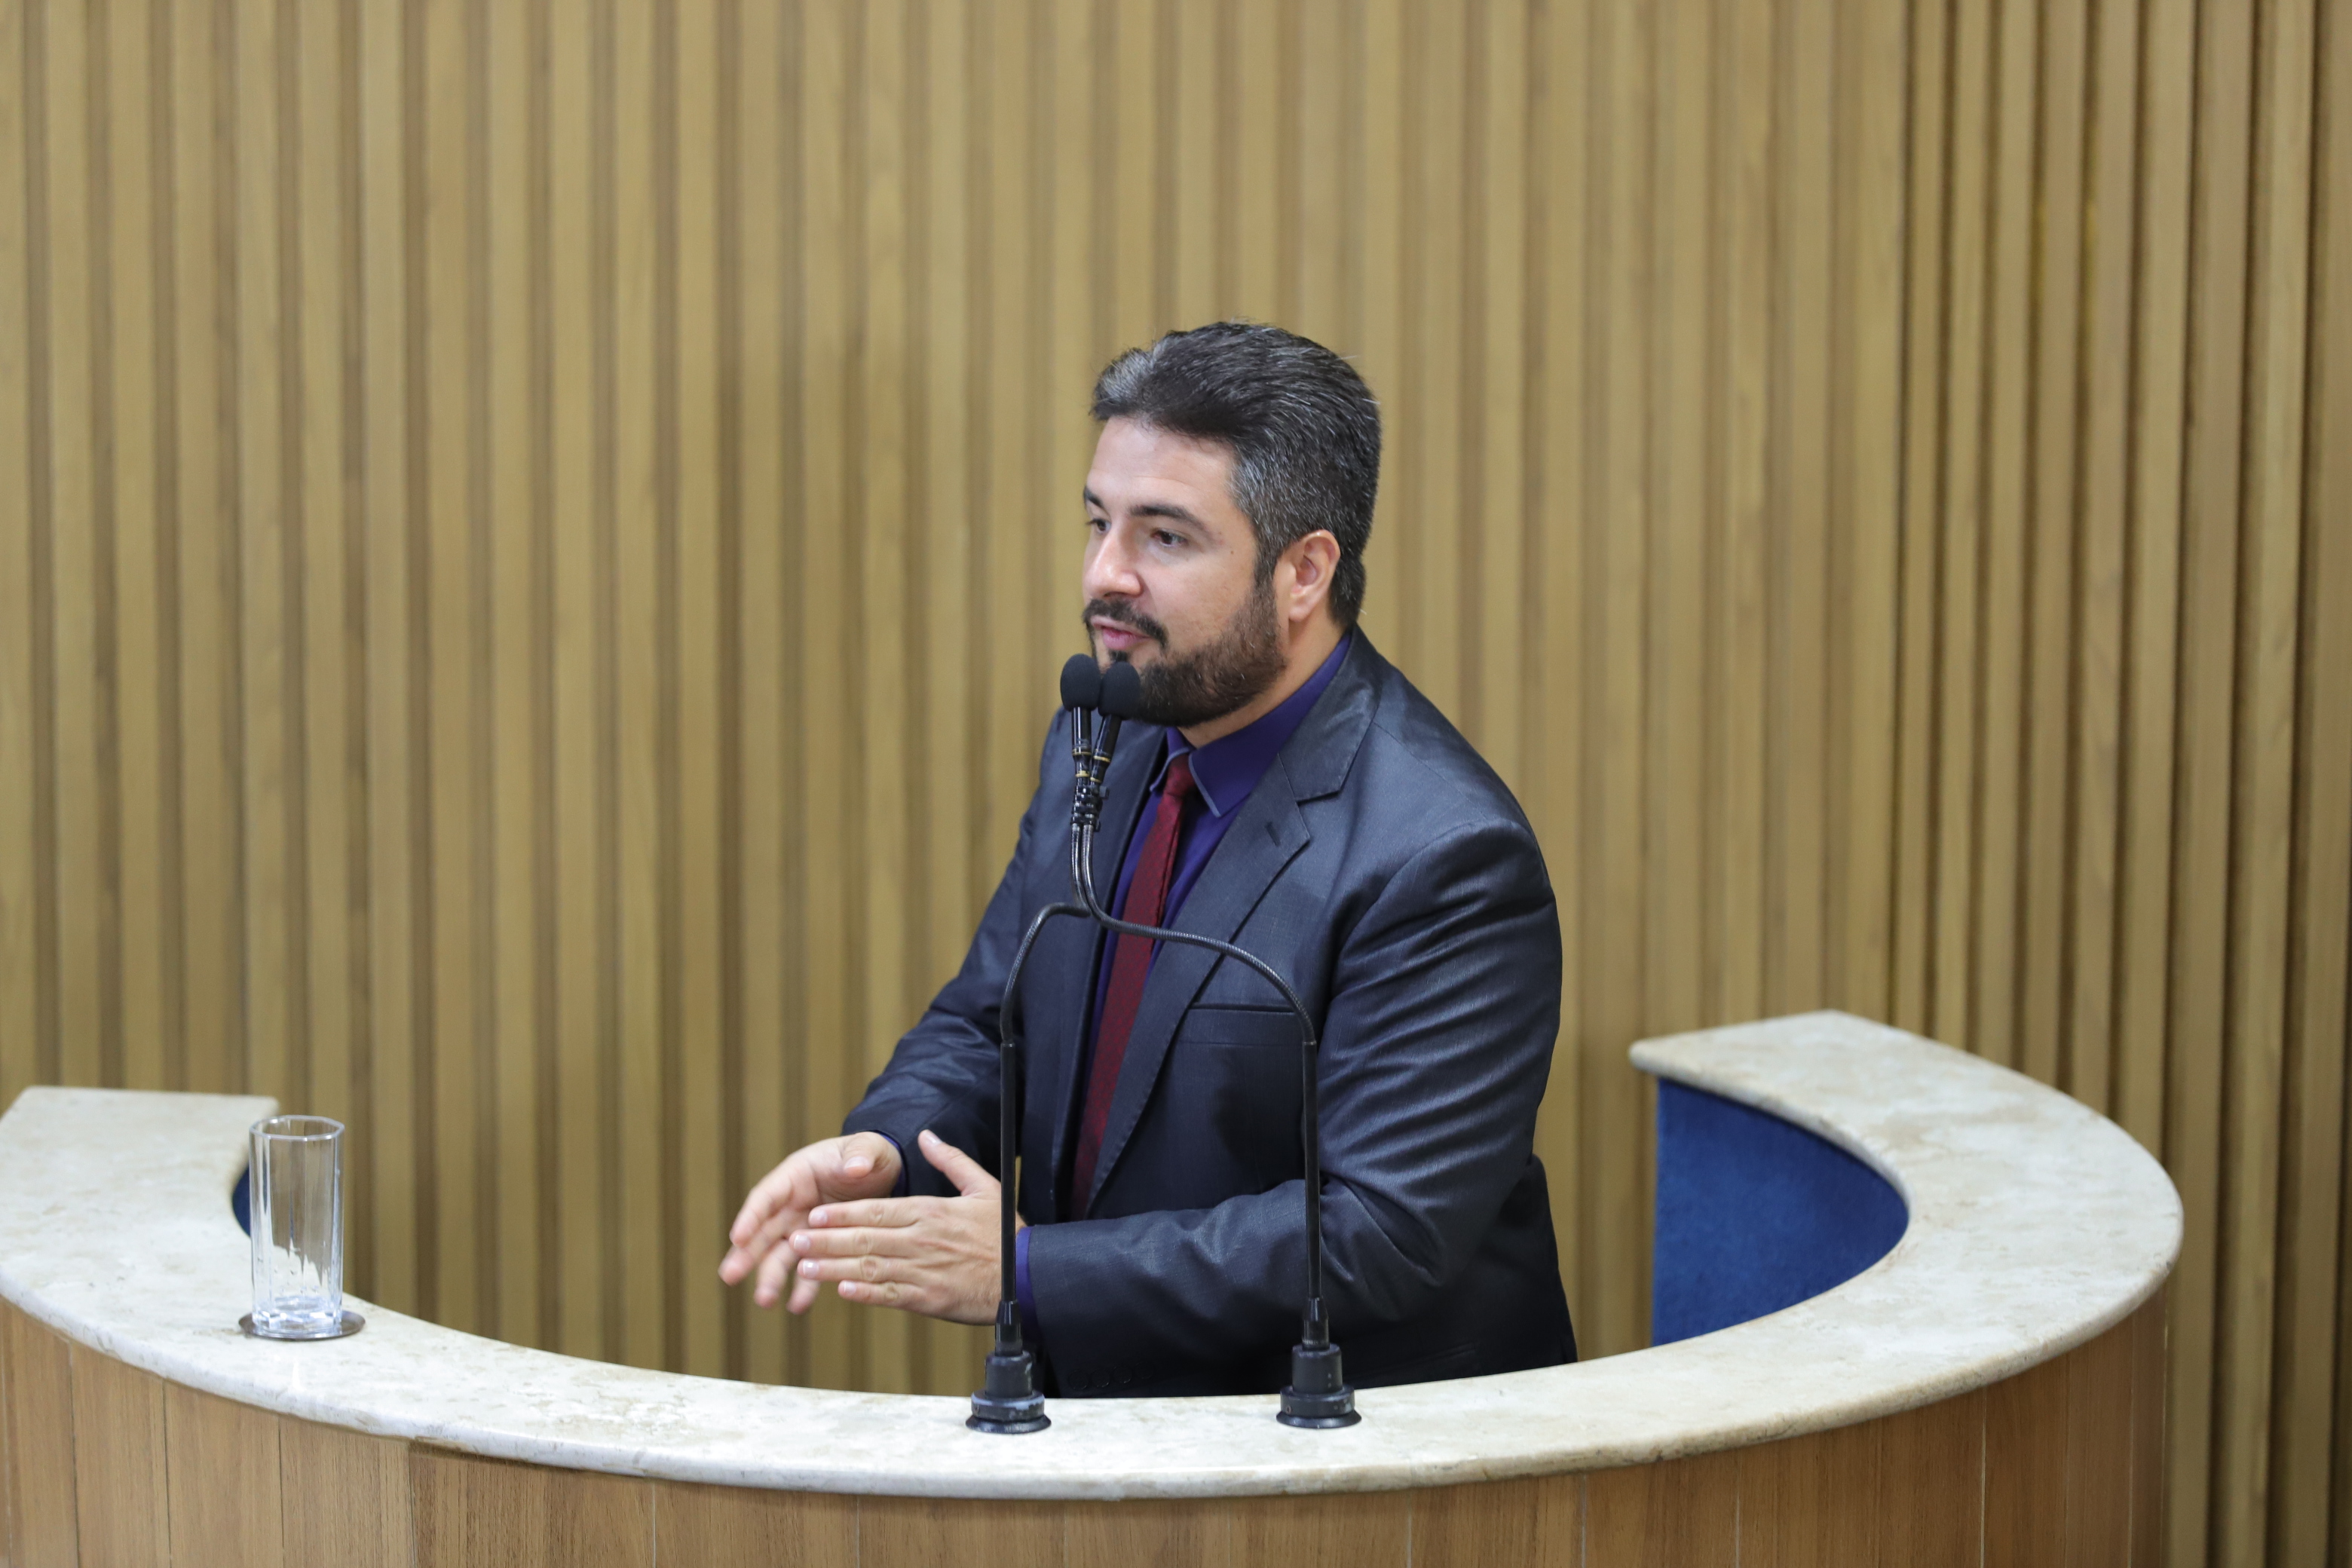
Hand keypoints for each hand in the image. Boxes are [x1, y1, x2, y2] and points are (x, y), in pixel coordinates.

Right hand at [719, 1132, 902, 1311]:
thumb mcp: (869, 1148)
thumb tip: (856, 1167)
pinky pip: (808, 1269)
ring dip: (770, 1277)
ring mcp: (802, 1229)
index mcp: (796, 1176)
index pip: (766, 1196)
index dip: (751, 1216)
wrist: (883, 1175)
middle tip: (729, 1276)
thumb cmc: (869, 1156)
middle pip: (763, 1231)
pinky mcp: (818, 1248)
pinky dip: (803, 1287)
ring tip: (765, 1301)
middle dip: (746, 1254)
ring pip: (779, 1255)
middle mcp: (791, 1205)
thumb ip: (861, 1155)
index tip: (737, 1237)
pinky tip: (798, 1306)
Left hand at [783, 1130, 1017, 1325]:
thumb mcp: (984, 1186)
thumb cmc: (1005, 1233)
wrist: (1028, 1278)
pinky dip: (864, 1294)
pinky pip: (889, 1296)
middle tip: (794, 1241)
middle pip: (864, 1238)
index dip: (841, 1212)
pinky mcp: (928, 1299)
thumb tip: (927, 1136)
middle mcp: (921, 1240)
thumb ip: (951, 1160)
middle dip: (825, 1240)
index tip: (813, 1214)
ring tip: (804, 1266)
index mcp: (930, 1211)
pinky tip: (842, 1292)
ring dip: (834, 1268)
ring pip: (869, 1267)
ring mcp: (923, 1272)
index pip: (876, 1209)